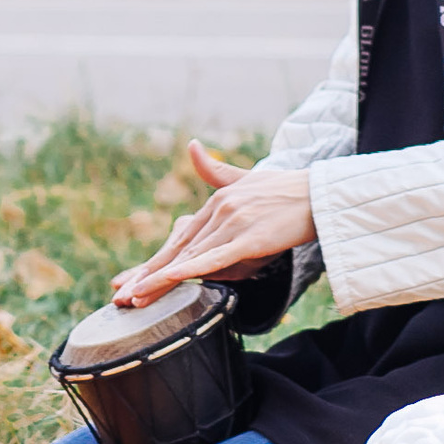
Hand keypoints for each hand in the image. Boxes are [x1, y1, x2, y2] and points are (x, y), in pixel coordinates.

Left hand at [111, 141, 312, 308]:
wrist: (321, 193)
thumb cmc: (286, 189)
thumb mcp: (246, 178)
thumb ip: (215, 169)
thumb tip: (191, 146)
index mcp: (216, 202)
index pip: (180, 238)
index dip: (156, 261)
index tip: (133, 280)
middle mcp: (219, 210)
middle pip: (178, 250)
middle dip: (149, 275)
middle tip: (122, 296)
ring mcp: (233, 223)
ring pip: (191, 256)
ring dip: (161, 279)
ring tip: (137, 297)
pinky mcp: (250, 237)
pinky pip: (215, 257)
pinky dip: (191, 268)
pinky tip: (171, 278)